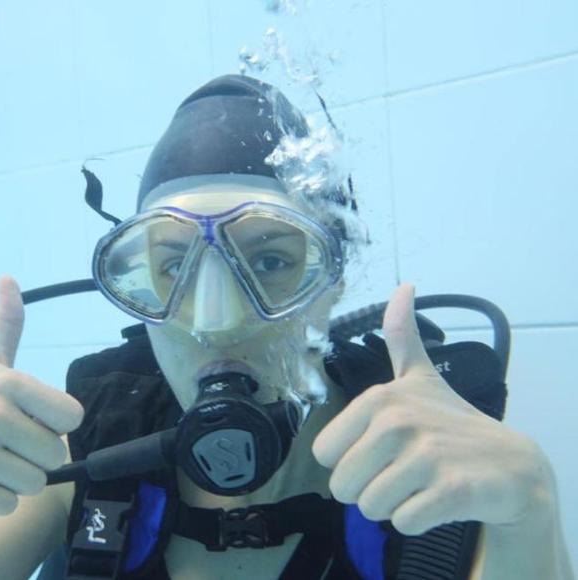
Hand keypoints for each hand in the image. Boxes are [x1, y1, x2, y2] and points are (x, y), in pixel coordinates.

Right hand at [0, 276, 83, 515]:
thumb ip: (7, 325)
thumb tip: (9, 278)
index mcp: (8, 382)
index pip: (72, 418)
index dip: (52, 425)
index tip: (25, 420)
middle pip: (55, 456)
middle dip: (33, 458)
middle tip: (0, 446)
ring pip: (33, 484)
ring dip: (14, 481)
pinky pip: (7, 506)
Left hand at [312, 284, 552, 534]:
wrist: (513, 465)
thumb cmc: (453, 422)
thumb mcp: (421, 376)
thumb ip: (401, 337)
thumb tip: (404, 286)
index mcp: (378, 399)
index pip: (323, 454)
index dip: (349, 462)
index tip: (381, 451)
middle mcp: (397, 422)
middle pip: (342, 486)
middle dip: (368, 489)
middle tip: (401, 473)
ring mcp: (425, 455)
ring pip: (371, 507)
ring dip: (393, 506)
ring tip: (418, 485)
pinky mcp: (449, 490)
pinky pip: (403, 522)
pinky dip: (417, 521)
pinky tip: (437, 501)